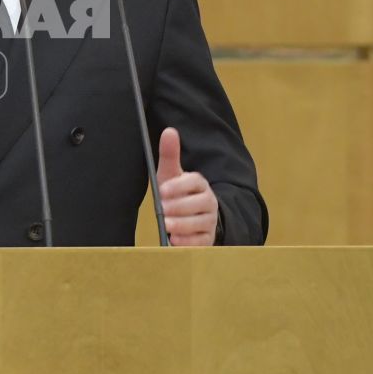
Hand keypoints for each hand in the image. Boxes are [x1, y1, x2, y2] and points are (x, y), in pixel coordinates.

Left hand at [156, 128, 218, 246]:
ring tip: (167, 226)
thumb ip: (170, 155)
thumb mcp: (171, 174)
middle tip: (163, 210)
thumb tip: (169, 131)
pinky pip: (202, 241)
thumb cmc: (178, 193)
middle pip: (199, 204)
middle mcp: (208, 201)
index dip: (179, 186)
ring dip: (183, 225)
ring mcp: (210, 220)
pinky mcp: (208, 238)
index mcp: (199, 184)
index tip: (163, 190)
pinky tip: (175, 241)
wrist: (193, 216)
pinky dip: (189, 242)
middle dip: (180, 207)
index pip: (194, 182)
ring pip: (201, 223)